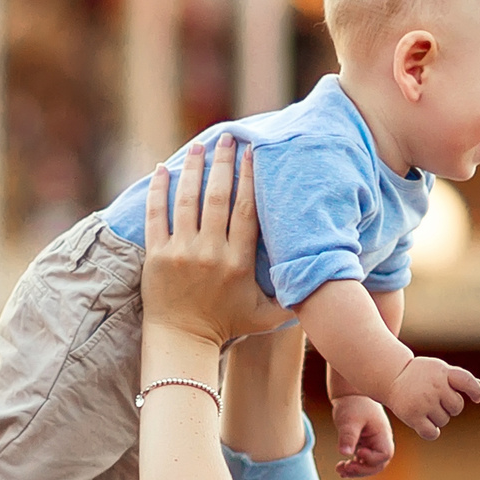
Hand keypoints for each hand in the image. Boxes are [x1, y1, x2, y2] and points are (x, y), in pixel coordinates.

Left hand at [141, 138, 289, 349]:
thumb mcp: (266, 315)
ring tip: (198, 145)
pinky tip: (161, 169)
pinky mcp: (156, 255)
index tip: (253, 153)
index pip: (247, 211)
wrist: (182, 341)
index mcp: (238, 262)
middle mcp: (210, 253)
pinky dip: (158, 191)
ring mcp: (181, 252)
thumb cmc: (227, 326)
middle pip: (218, 197)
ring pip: (187, 201)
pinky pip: (156, 216)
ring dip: (192, 169)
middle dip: (223, 163)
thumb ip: (292, 297)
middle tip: (227, 137)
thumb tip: (323, 276)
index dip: (250, 178)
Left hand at [332, 395, 394, 477]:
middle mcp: (381, 441)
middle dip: (362, 469)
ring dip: (356, 470)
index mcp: (382, 434)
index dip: (372, 459)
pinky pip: (362, 461)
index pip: (384, 454)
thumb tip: (344, 453)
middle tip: (345, 467)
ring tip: (340, 469)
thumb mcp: (349, 419)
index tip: (357, 453)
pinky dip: (353, 466)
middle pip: (378, 464)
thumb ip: (348, 436)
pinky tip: (341, 468)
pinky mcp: (365, 445)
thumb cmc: (352, 404)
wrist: (350, 394)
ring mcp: (373, 444)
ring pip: (370, 465)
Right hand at [383, 355, 479, 439]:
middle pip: (456, 408)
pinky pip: (432, 433)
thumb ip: (459, 378)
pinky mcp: (413, 415)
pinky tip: (424, 424)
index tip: (476, 398)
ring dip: (437, 418)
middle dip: (448, 407)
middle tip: (434, 399)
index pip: (467, 382)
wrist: (392, 375)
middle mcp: (435, 386)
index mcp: (444, 372)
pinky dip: (430, 432)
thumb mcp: (439, 370)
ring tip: (424, 406)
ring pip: (443, 421)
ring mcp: (424, 401)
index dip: (474, 391)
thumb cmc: (420, 374)